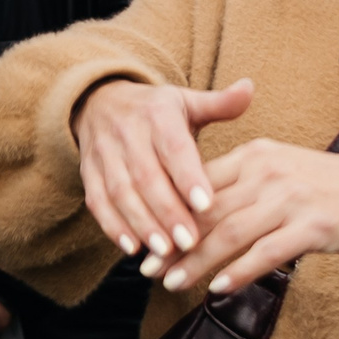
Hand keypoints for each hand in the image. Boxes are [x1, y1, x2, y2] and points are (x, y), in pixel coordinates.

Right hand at [73, 75, 254, 267]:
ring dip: (142, 223)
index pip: (174, 147)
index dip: (188, 177)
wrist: (99, 100)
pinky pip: (97, 201)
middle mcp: (126, 132)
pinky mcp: (89, 173)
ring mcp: (104, 154)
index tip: (206, 204)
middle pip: (146, 175)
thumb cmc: (156, 110)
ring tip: (165, 250)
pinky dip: (112, 226)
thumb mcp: (187, 101)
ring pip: (120, 191)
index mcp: (157, 114)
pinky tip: (132, 248)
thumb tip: (249, 88)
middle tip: (190, 242)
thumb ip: (220, 103)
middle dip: (167, 211)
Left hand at [143, 139, 338, 297]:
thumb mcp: (286, 173)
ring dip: (197, 263)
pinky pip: (267, 254)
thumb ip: (246, 186)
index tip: (145, 236)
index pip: (200, 184)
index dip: (169, 212)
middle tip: (146, 268)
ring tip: (171, 283)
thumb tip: (201, 212)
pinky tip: (219, 289)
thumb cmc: (335, 189)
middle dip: (173, 242)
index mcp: (257, 154)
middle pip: (208, 211)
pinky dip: (239, 272)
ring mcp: (291, 199)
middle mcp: (269, 172)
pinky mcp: (314, 227)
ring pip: (230, 234)